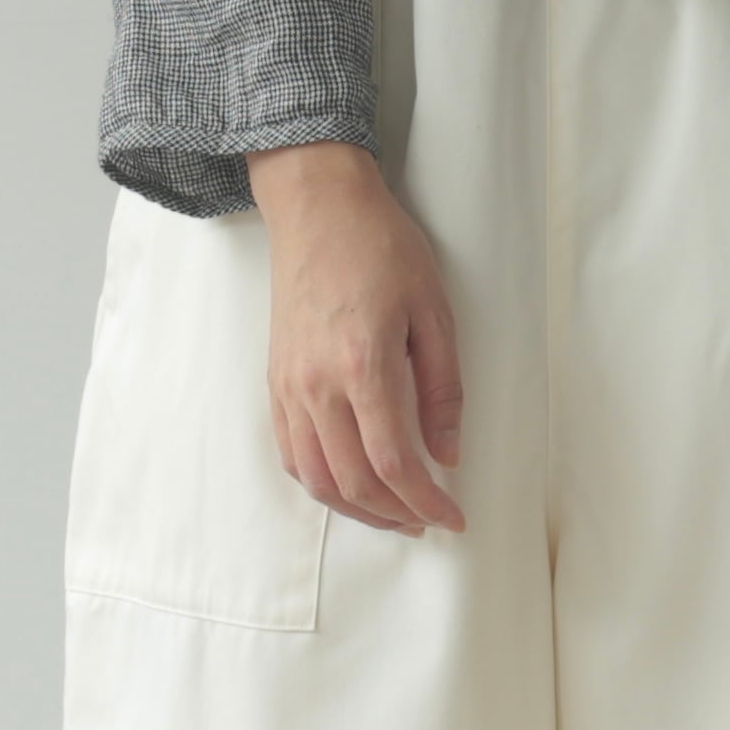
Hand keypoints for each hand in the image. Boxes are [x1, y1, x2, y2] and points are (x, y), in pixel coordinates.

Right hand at [248, 144, 465, 536]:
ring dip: (357, 510)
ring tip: (394, 515)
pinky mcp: (276, 382)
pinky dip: (321, 483)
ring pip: (316, 478)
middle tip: (429, 520)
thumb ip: (443, 388)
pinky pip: (291, 453)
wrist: (318, 209)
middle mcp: (317, 385)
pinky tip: (350, 487)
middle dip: (396, 514)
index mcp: (363, 365)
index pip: (393, 462)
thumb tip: (447, 453)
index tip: (453, 518)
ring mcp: (290, 387)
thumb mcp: (434, 311)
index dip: (426, 502)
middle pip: (353, 481)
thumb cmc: (380, 248)